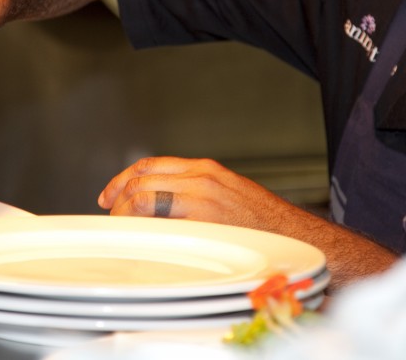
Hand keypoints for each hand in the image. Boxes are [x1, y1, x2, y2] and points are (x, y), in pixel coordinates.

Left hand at [98, 156, 299, 232]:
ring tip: (121, 231)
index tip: (111, 195)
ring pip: (144, 197)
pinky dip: (141, 229)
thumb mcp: (229, 194)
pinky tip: (138, 241)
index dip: (124, 179)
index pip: (151, 165)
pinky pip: (159, 222)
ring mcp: (202, 199)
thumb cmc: (264, 223)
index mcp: (205, 169)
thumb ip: (198, 193)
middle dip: (118, 197)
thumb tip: (163, 206)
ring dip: (124, 214)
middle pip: (142, 179)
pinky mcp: (204, 221)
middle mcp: (201, 179)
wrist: (296, 237)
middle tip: (110, 216)